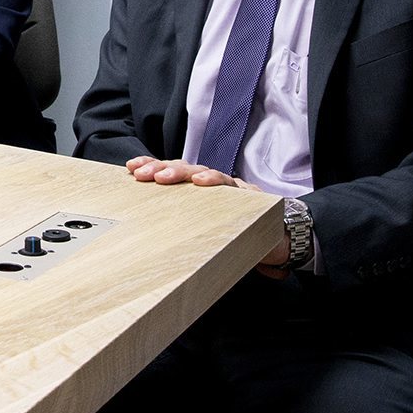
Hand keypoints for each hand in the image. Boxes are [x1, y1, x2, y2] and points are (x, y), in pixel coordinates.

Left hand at [123, 157, 290, 275]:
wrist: (281, 242)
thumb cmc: (237, 236)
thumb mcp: (203, 234)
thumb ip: (181, 230)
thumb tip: (144, 245)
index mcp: (196, 193)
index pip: (171, 173)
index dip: (151, 167)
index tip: (131, 168)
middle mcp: (212, 185)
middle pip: (183, 169)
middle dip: (160, 168)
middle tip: (142, 174)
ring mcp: (230, 188)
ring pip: (203, 172)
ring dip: (182, 172)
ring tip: (165, 177)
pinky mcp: (249, 196)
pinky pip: (232, 185)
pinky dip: (216, 181)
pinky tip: (203, 182)